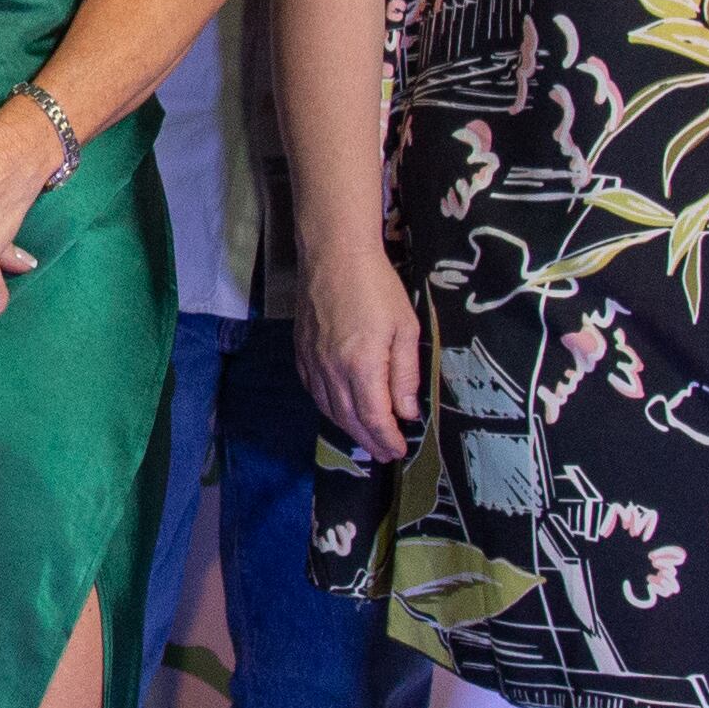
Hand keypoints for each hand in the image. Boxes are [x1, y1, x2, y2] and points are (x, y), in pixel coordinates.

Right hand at [295, 243, 418, 462]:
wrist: (333, 254)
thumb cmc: (376, 286)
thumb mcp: (404, 328)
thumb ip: (405, 374)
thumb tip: (406, 412)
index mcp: (361, 366)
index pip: (374, 418)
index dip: (387, 439)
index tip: (399, 451)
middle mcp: (332, 370)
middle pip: (350, 420)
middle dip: (369, 441)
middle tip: (385, 453)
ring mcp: (313, 362)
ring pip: (329, 409)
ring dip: (349, 429)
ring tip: (366, 438)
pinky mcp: (302, 351)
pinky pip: (314, 391)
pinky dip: (328, 408)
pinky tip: (340, 409)